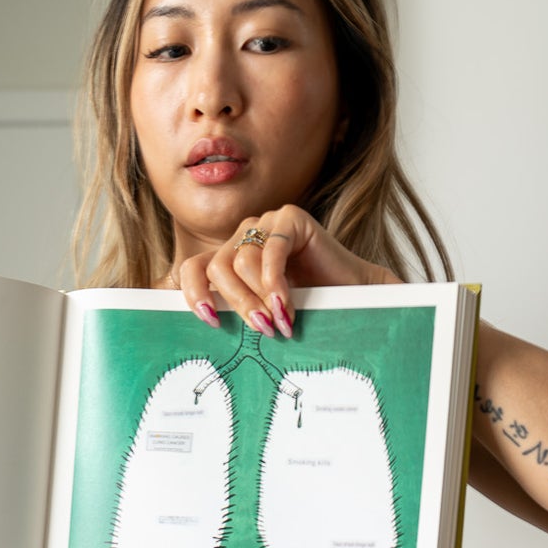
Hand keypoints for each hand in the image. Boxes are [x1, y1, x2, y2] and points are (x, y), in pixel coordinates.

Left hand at [175, 205, 399, 340]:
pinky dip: (276, 284)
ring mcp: (266, 223)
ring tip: (280, 323)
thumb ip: (234, 310)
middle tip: (261, 330)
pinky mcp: (290, 218)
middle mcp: (243, 236)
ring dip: (261, 299)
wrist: (353, 295)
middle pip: (218, 268)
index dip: (194, 293)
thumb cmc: (306, 308)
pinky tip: (287, 307)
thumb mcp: (260, 311)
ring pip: (241, 261)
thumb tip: (206, 326)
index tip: (211, 321)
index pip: (193, 268)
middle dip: (237, 303)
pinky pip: (271, 251)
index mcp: (229, 257)